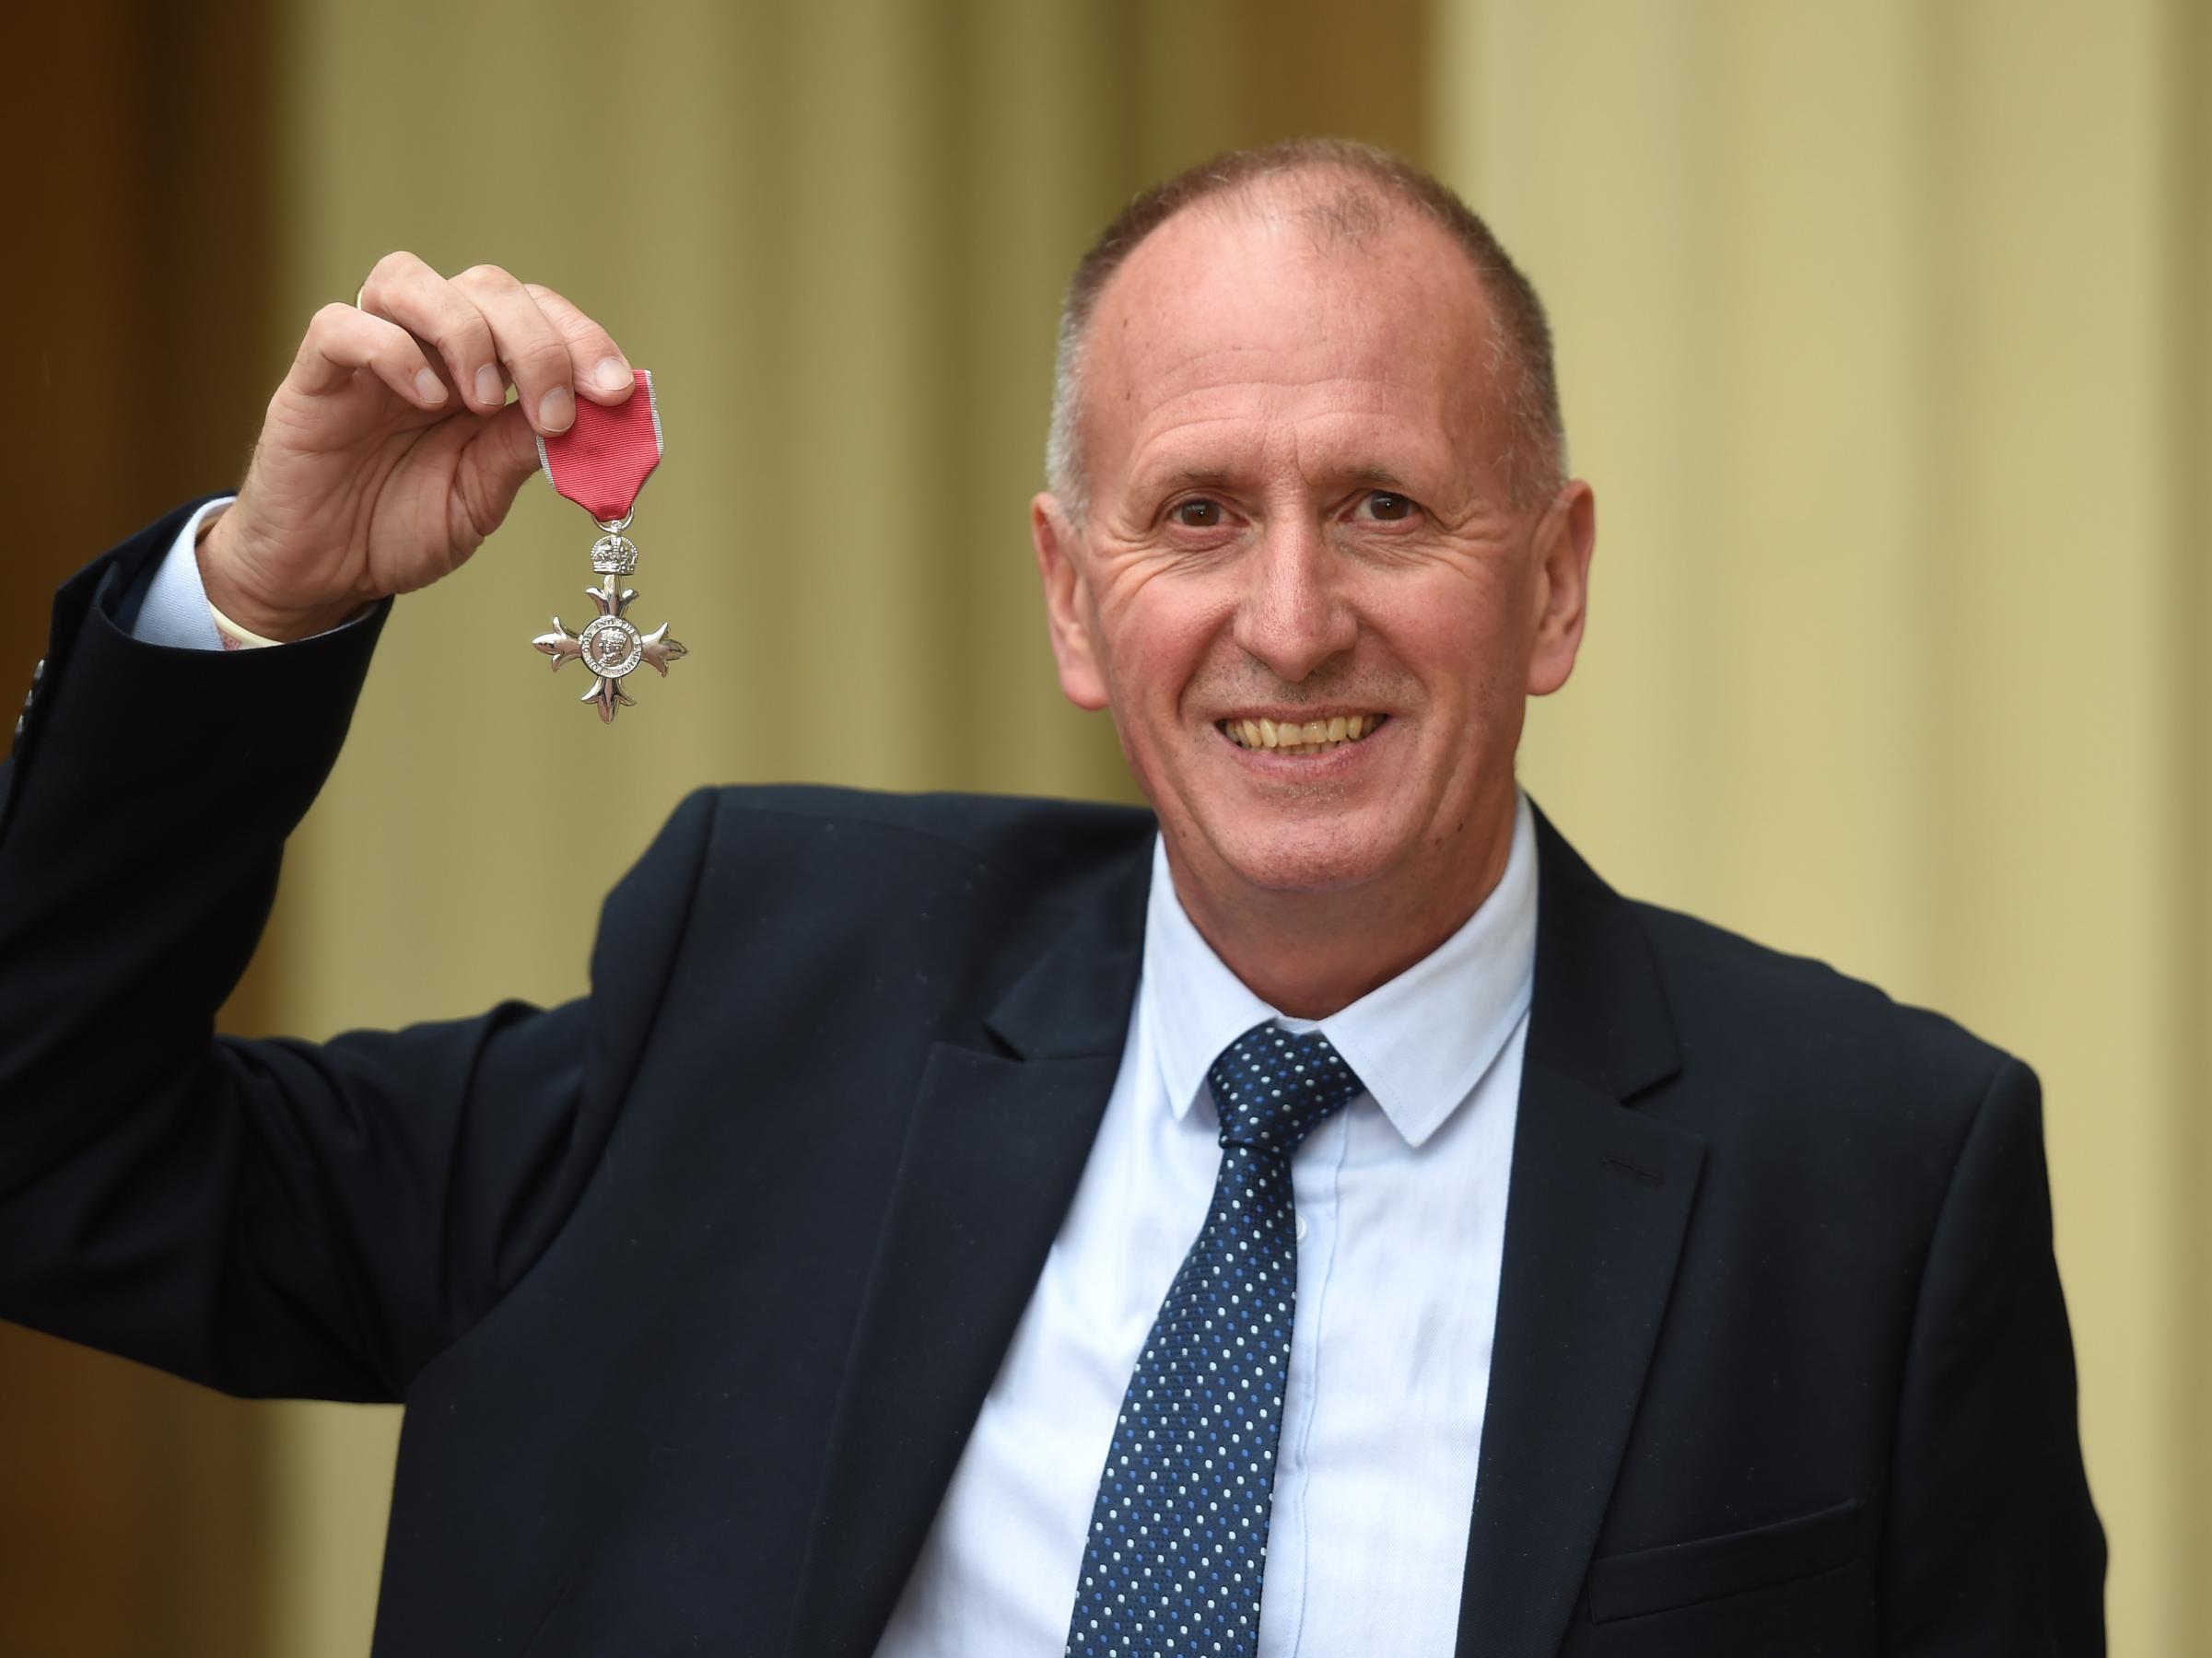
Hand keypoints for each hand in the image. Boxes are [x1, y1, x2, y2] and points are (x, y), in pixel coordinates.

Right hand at [198, 254, 634, 640]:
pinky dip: (389, 350)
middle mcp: (427, 347)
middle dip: (537, 343)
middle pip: (486, 286)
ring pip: (408, 279)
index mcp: (479, 368)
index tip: (616, 391)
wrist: (325, 573)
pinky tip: (426, 397)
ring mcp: (368, 356)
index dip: (581, 338)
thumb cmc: (401, 526)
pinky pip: (340, 325)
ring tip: (482, 402)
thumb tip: (594, 414)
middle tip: (555, 414)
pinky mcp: (314, 377)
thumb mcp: (483, 495)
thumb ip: (523, 448)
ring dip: (465, 331)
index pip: (536, 313)